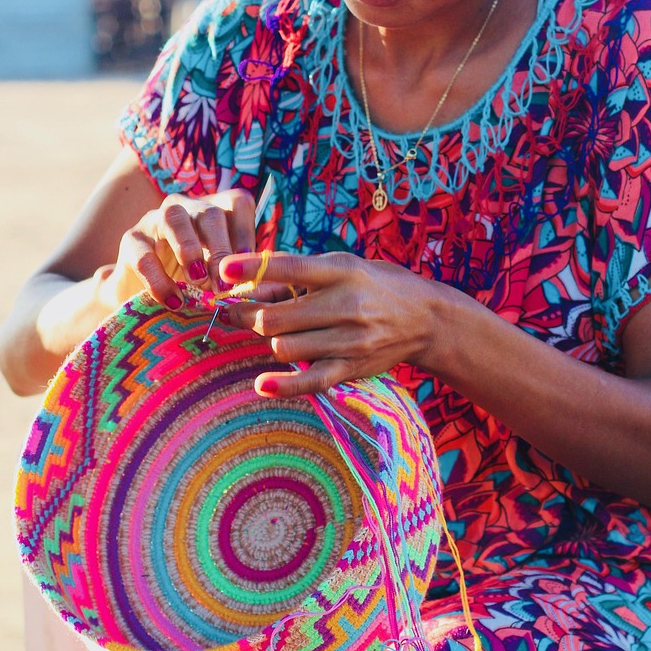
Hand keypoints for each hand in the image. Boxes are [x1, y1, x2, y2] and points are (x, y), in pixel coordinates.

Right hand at [97, 189, 257, 311]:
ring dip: (189, 250)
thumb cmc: (190, 282)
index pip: (237, 204)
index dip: (246, 232)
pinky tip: (173, 301)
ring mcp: (156, 220)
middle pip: (209, 213)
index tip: (250, 264)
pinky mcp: (131, 240)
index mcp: (214, 211)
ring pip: (174, 219)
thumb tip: (258, 287)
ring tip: (198, 281)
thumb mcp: (217, 275)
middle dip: (220, 249)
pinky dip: (159, 280)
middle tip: (225, 284)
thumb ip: (235, 273)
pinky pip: (143, 254)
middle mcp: (187, 208)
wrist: (140, 293)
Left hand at [218, 251, 443, 395]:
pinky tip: (262, 384)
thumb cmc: (377, 284)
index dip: (253, 269)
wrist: (428, 318)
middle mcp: (346, 305)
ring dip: (269, 340)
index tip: (223, 269)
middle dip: (248, 314)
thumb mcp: (345, 265)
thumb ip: (302, 273)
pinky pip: (311, 381)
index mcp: (342, 271)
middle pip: (276, 317)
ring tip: (271, 330)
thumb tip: (251, 282)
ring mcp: (349, 340)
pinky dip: (284, 384)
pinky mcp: (352, 367)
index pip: (292, 268)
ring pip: (285, 347)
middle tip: (236, 310)